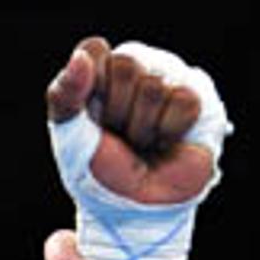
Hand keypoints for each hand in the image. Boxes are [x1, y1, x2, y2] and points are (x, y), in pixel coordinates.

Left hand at [46, 37, 213, 205]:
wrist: (134, 209)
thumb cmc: (98, 172)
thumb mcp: (69, 136)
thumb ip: (65, 95)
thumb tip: (81, 57)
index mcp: (98, 72)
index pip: (94, 50)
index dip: (90, 90)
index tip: (90, 120)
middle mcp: (134, 70)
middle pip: (127, 66)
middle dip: (117, 112)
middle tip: (119, 137)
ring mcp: (165, 81)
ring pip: (154, 86)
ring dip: (143, 128)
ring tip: (142, 143)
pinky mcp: (194, 99)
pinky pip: (183, 101)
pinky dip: (169, 132)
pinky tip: (166, 143)